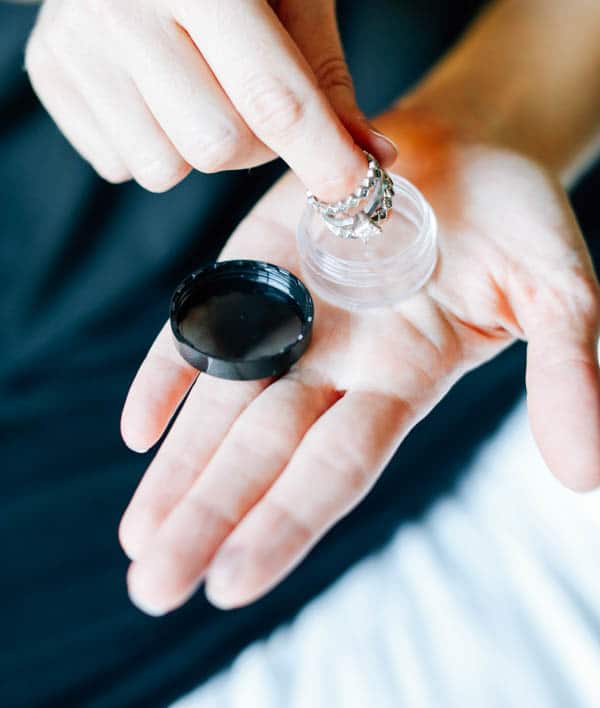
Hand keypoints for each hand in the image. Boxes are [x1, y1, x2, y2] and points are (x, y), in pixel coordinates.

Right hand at [21, 0, 393, 193]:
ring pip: (164, 167)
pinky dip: (156, 144)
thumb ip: (327, 74)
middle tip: (256, 97)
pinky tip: (155, 87)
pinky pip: (122, 164)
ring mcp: (73, 41)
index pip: (270, 95)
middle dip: (256, 144)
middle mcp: (121, 1)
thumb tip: (371, 159)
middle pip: (217, 145)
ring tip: (200, 84)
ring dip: (201, 147)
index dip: (322, 155)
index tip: (356, 191)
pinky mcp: (48, 73)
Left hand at [119, 121, 599, 614]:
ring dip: (177, 467)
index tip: (229, 584)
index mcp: (403, 381)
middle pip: (263, 450)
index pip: (336, 466)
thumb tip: (583, 474)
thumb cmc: (521, 219)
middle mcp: (337, 361)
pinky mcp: (259, 257)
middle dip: (208, 516)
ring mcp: (293, 313)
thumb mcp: (557, 295)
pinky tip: (136, 428)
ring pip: (225, 401)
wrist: (472, 140)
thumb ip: (563, 376)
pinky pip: (207, 320)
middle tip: (151, 586)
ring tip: (136, 536)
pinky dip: (170, 369)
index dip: (286, 520)